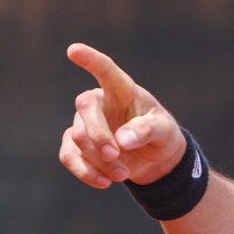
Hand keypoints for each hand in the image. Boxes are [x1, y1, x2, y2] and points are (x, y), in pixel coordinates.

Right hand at [59, 43, 187, 188]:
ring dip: (98, 161)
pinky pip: (69, 156)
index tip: (73, 50)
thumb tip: (122, 140)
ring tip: (122, 175)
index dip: (90, 59)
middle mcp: (101, 103)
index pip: (105, 70)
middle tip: (116, 156)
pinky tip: (104, 182)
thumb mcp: (164, 131)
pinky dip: (85, 172)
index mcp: (123, 90)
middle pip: (85, 109)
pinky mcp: (78, 146)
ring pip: (77, 138)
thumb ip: (146, 130)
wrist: (156, 161)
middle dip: (98, 136)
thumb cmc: (162, 136)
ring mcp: (85, 124)